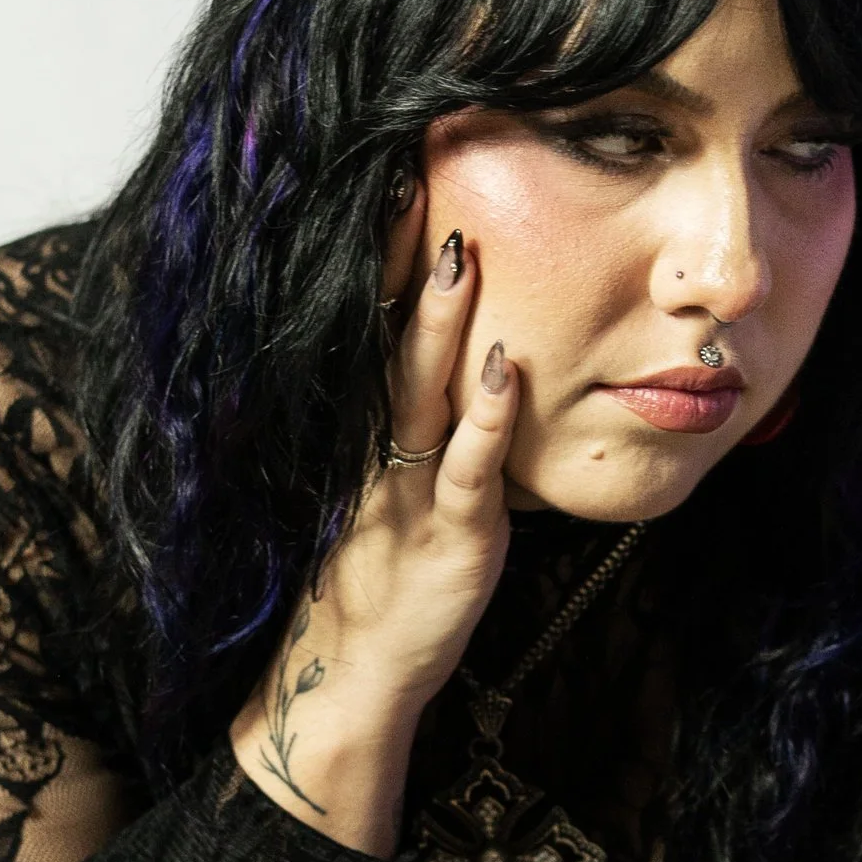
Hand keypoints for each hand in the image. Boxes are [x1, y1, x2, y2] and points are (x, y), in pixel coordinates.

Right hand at [229, 207, 519, 852]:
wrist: (353, 678)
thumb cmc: (382, 580)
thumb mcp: (396, 490)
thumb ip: (421, 428)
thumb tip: (462, 360)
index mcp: (366, 434)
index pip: (372, 330)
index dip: (383, 263)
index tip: (392, 186)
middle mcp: (377, 450)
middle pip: (386, 341)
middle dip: (400, 265)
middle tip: (408, 182)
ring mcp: (406, 490)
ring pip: (420, 393)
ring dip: (441, 323)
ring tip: (460, 252)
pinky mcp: (447, 536)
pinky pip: (467, 471)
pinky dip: (486, 419)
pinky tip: (507, 367)